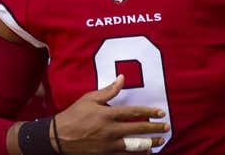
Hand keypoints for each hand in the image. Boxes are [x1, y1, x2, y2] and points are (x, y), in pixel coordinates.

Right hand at [52, 74, 168, 153]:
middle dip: (154, 129)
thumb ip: (109, 90)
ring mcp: (108, 146)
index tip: (161, 113)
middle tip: (166, 128)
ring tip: (159, 142)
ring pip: (134, 146)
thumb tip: (122, 78)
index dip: (150, 113)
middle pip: (138, 130)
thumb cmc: (74, 115)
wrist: (58, 137)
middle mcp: (110, 131)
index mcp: (107, 115)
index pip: (134, 113)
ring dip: (149, 144)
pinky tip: (145, 153)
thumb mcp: (90, 98)